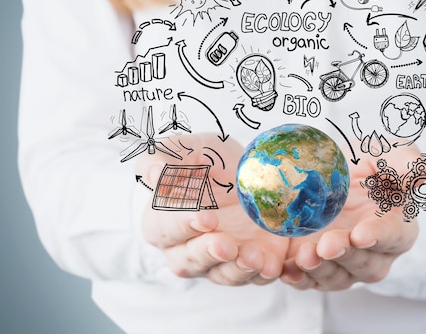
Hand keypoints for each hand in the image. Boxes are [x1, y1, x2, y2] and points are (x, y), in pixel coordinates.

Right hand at [137, 133, 288, 285]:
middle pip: (191, 261)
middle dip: (208, 254)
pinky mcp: (252, 265)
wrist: (253, 170)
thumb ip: (163, 157)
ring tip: (252, 257)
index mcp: (163, 222)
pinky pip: (257, 277)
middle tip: (225, 244)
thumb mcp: (189, 148)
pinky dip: (265, 274)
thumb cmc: (211, 161)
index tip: (205, 217)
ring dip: (237, 270)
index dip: (182, 225)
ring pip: (224, 275)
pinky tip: (273, 265)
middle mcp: (188, 249)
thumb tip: (152, 174)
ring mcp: (221, 261)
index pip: (165, 229)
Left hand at [281, 147, 420, 290]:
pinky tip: (286, 271)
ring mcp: (345, 266)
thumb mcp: (380, 152)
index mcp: (397, 225)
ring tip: (305, 255)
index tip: (361, 233)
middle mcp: (375, 253)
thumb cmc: (359, 165)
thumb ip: (403, 159)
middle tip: (327, 244)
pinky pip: (309, 282)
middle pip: (365, 263)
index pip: (395, 234)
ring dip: (321, 269)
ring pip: (338, 277)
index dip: (380, 235)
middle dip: (346, 255)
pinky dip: (298, 279)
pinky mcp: (316, 271)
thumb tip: (419, 171)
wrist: (321, 175)